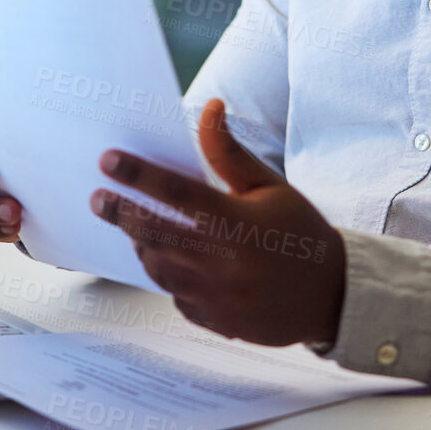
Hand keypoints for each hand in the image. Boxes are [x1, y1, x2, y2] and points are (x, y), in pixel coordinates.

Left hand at [90, 98, 345, 347]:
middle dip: (121, 212)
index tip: (107, 161)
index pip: (176, 192)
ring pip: (158, 269)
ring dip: (142, 245)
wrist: (332, 295)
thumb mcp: (269, 187)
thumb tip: (209, 108)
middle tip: (98, 198)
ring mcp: (218, 297)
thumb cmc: (299, 232)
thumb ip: (230, 153)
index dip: (137, 175)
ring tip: (134, 228)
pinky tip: (168, 260)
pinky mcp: (215, 321)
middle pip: (154, 233)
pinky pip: (175, 298)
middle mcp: (224, 262)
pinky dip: (167, 277)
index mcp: (238, 222)